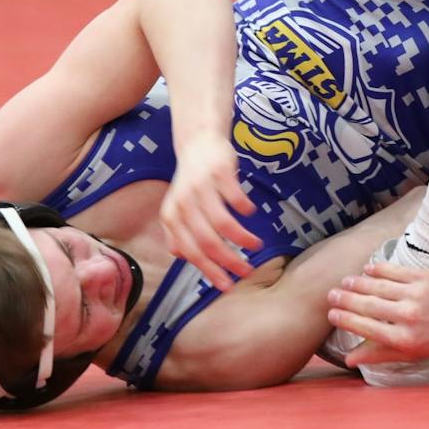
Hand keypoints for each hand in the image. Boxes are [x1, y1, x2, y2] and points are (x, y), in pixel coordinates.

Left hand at [160, 136, 260, 290]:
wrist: (198, 143)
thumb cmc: (191, 182)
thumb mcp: (178, 208)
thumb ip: (178, 233)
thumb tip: (182, 257)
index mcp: (172, 218)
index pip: (191, 253)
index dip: (210, 271)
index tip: (227, 285)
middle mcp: (183, 204)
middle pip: (208, 242)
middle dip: (230, 261)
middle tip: (247, 271)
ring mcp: (201, 188)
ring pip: (223, 224)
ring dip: (242, 238)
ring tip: (256, 245)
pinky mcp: (219, 173)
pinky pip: (235, 198)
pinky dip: (245, 208)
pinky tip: (251, 212)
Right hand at [326, 254, 428, 365]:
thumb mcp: (413, 352)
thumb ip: (380, 354)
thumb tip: (349, 360)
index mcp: (404, 340)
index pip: (366, 328)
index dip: (345, 320)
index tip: (331, 314)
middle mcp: (409, 318)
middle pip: (368, 306)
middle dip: (346, 300)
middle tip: (332, 295)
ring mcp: (416, 295)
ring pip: (378, 287)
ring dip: (358, 283)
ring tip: (345, 281)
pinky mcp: (424, 277)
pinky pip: (394, 271)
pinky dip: (378, 269)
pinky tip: (367, 268)